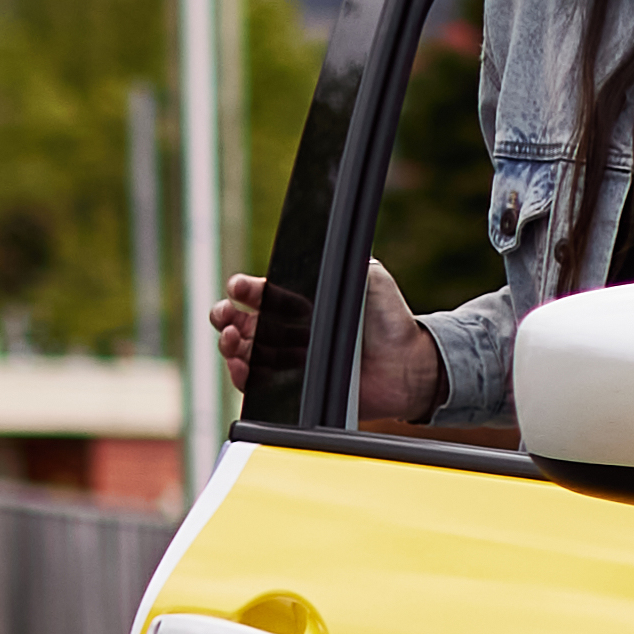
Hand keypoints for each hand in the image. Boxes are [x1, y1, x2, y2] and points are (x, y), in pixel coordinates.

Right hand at [208, 270, 444, 428]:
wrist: (409, 366)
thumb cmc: (392, 322)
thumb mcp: (371, 279)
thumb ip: (350, 261)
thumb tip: (334, 244)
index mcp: (303, 304)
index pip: (262, 295)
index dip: (246, 290)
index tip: (239, 287)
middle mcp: (292, 331)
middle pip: (244, 322)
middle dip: (226, 316)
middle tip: (225, 314)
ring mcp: (291, 360)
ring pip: (245, 352)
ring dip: (230, 344)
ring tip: (233, 339)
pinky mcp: (295, 389)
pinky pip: (259, 385)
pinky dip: (242, 376)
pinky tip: (240, 366)